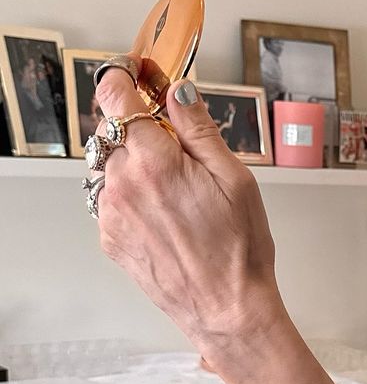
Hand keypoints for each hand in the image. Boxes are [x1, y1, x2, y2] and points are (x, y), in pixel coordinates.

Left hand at [92, 58, 284, 349]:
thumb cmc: (239, 251)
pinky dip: (132, 194)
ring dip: (134, 162)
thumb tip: (178, 91)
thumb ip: (199, 129)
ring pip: (110, 165)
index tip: (138, 74)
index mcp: (155, 161)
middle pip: (112, 130)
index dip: (125, 78)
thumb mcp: (235, 179)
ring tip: (175, 188)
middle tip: (175, 144)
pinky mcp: (110, 236)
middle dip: (138, 127)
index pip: (115, 96)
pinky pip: (112, 197)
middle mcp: (123, 183)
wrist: (226, 309)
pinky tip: (167, 213)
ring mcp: (110, 212)